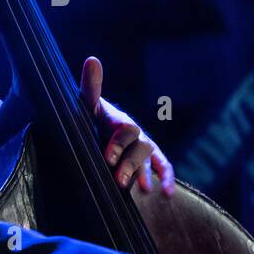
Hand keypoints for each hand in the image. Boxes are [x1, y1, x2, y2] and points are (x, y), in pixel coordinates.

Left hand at [79, 56, 175, 195]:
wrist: (96, 128)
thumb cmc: (89, 117)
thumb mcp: (85, 106)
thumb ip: (90, 87)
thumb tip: (93, 59)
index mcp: (115, 118)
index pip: (121, 127)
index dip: (117, 143)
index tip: (108, 158)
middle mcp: (131, 129)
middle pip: (137, 144)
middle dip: (128, 161)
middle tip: (118, 178)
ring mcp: (142, 143)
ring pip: (147, 155)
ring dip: (143, 172)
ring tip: (140, 189)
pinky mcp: (151, 158)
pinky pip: (163, 165)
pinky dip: (167, 178)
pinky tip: (166, 193)